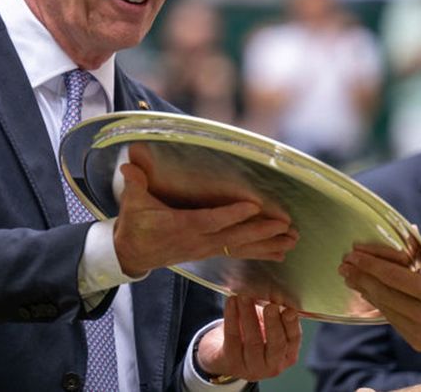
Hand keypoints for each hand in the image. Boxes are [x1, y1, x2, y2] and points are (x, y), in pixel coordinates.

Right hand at [112, 162, 297, 276]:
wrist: (132, 254)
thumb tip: (128, 165)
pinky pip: (239, 254)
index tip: (253, 206)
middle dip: (261, 231)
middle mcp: (198, 240)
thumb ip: (135, 184)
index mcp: (181, 226)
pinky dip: (261, 253)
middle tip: (286, 226)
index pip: (210, 220)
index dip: (231, 214)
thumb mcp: (132, 203)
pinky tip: (281, 253)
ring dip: (268, 245)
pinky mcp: (210, 253)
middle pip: (233, 237)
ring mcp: (206, 249)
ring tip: (292, 241)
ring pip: (240, 248)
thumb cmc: (135, 224)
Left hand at [196, 296, 301, 381]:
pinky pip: (233, 338)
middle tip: (271, 306)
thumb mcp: (268, 327)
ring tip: (245, 297)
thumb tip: (275, 294)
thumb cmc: (252, 336)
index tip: (289, 309)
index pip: (293, 339)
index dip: (292, 324)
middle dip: (273, 323)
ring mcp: (251, 367)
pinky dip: (232, 317)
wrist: (223, 355)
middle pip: (276, 345)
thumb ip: (275, 314)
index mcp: (287, 355)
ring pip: (253, 341)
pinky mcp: (231, 363)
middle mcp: (272, 365)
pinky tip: (232, 302)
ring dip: (249, 316)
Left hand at [339, 244, 420, 352]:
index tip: (354, 254)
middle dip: (362, 278)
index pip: (394, 277)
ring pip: (386, 310)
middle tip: (345, 265)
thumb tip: (406, 230)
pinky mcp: (420, 344)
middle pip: (384, 295)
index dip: (371, 264)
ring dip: (368, 293)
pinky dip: (383, 306)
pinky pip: (394, 321)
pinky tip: (372, 294)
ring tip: (353, 278)